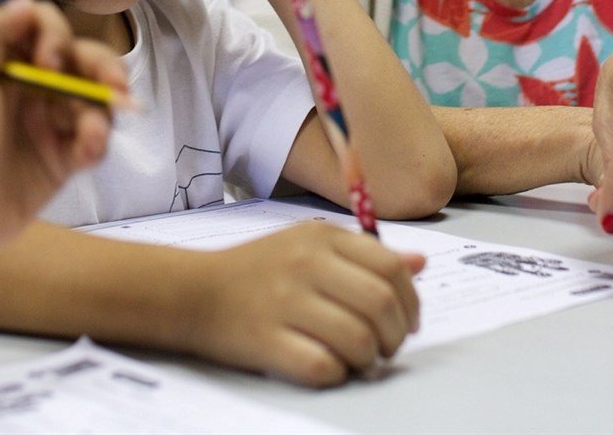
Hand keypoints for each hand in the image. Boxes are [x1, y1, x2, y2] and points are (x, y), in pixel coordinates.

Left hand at [0, 0, 126, 253]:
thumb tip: (27, 2)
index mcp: (1, 59)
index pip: (44, 26)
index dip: (56, 35)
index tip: (49, 62)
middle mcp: (29, 85)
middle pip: (81, 58)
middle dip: (102, 67)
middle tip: (114, 86)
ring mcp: (47, 122)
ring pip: (94, 98)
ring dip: (103, 107)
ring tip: (92, 131)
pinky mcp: (60, 159)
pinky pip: (93, 140)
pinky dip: (97, 141)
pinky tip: (86, 152)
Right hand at [188, 225, 424, 386]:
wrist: (194, 291)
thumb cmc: (258, 270)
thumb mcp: (309, 245)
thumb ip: (365, 254)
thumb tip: (418, 263)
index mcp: (322, 237)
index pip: (391, 268)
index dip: (412, 302)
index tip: (409, 321)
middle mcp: (306, 264)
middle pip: (381, 304)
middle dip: (395, 334)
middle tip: (386, 346)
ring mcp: (285, 302)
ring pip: (357, 338)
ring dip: (369, 359)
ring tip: (360, 359)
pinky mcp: (267, 340)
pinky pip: (322, 366)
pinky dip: (336, 374)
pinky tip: (331, 367)